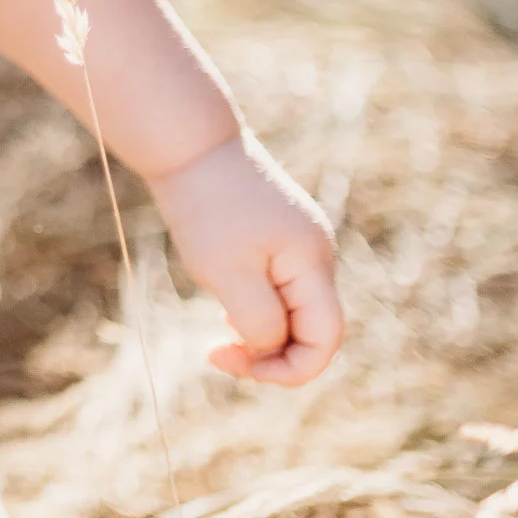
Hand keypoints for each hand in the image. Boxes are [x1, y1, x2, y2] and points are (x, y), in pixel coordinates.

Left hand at [150, 131, 343, 387]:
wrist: (191, 148)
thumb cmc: (208, 208)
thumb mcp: (228, 273)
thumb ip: (258, 319)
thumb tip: (273, 347)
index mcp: (312, 264)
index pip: (327, 338)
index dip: (292, 369)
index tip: (243, 367)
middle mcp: (316, 256)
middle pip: (310, 329)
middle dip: (269, 353)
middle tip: (215, 352)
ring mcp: (299, 246)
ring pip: (292, 312)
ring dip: (258, 332)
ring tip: (218, 328)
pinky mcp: (278, 239)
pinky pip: (277, 291)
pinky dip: (253, 308)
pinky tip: (224, 307)